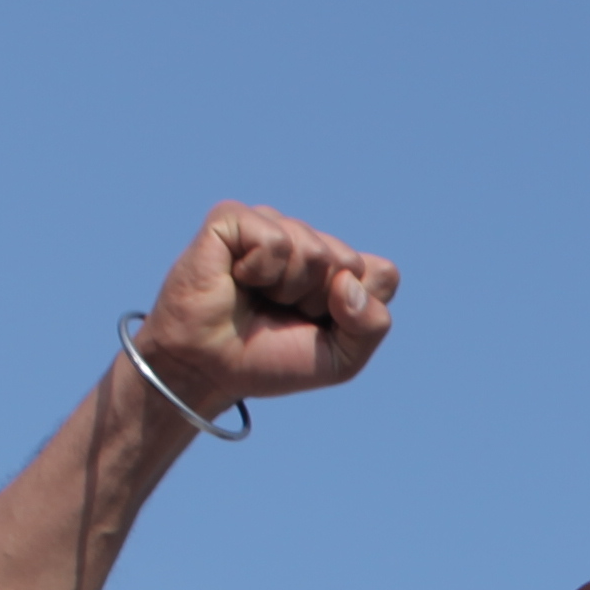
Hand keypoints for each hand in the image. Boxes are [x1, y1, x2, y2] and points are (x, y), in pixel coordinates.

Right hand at [132, 203, 398, 416]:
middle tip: (281, 314)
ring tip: (257, 297)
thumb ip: (371, 324)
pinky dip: (260, 271)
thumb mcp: (341, 359)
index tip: (318, 327)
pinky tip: (237, 278)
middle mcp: (306, 240)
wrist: (207, 370)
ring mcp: (270, 225)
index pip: (382, 274)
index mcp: (336, 267)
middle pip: (348, 261)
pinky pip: (275, 241)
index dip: (355, 313)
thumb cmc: (270, 360)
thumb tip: (347, 279)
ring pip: (315, 251)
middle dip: (318, 302)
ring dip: (287, 289)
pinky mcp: (233, 219)